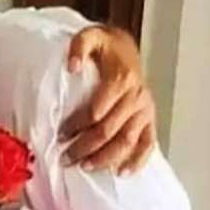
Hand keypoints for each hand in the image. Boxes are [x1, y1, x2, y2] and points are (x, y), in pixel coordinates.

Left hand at [61, 26, 155, 175]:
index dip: (77, 126)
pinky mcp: (149, 118)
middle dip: (86, 147)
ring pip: (127, 141)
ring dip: (106, 157)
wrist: (125, 47)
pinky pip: (147, 143)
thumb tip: (72, 66)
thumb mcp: (88, 37)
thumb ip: (78, 48)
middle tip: (67, 158)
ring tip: (86, 167)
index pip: (96, 111)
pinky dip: (137, 160)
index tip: (59, 135)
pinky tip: (123, 172)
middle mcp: (135, 98)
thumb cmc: (103, 46)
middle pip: (110, 130)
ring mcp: (144, 110)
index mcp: (121, 80)